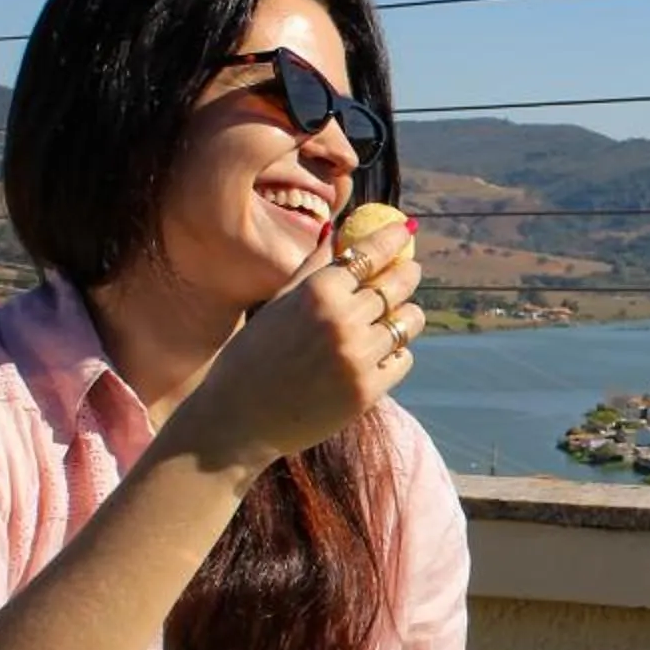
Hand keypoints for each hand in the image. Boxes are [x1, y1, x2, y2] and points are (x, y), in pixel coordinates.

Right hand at [164, 243, 425, 473]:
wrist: (240, 419)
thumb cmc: (254, 355)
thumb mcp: (278, 303)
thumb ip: (313, 266)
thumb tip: (337, 230)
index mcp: (317, 292)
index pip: (368, 254)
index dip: (391, 239)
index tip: (405, 230)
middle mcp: (342, 321)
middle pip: (397, 285)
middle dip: (407, 274)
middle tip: (410, 271)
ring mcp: (358, 357)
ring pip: (407, 323)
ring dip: (406, 315)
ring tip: (396, 315)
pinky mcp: (368, 390)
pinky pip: (402, 359)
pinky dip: (395, 353)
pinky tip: (379, 353)